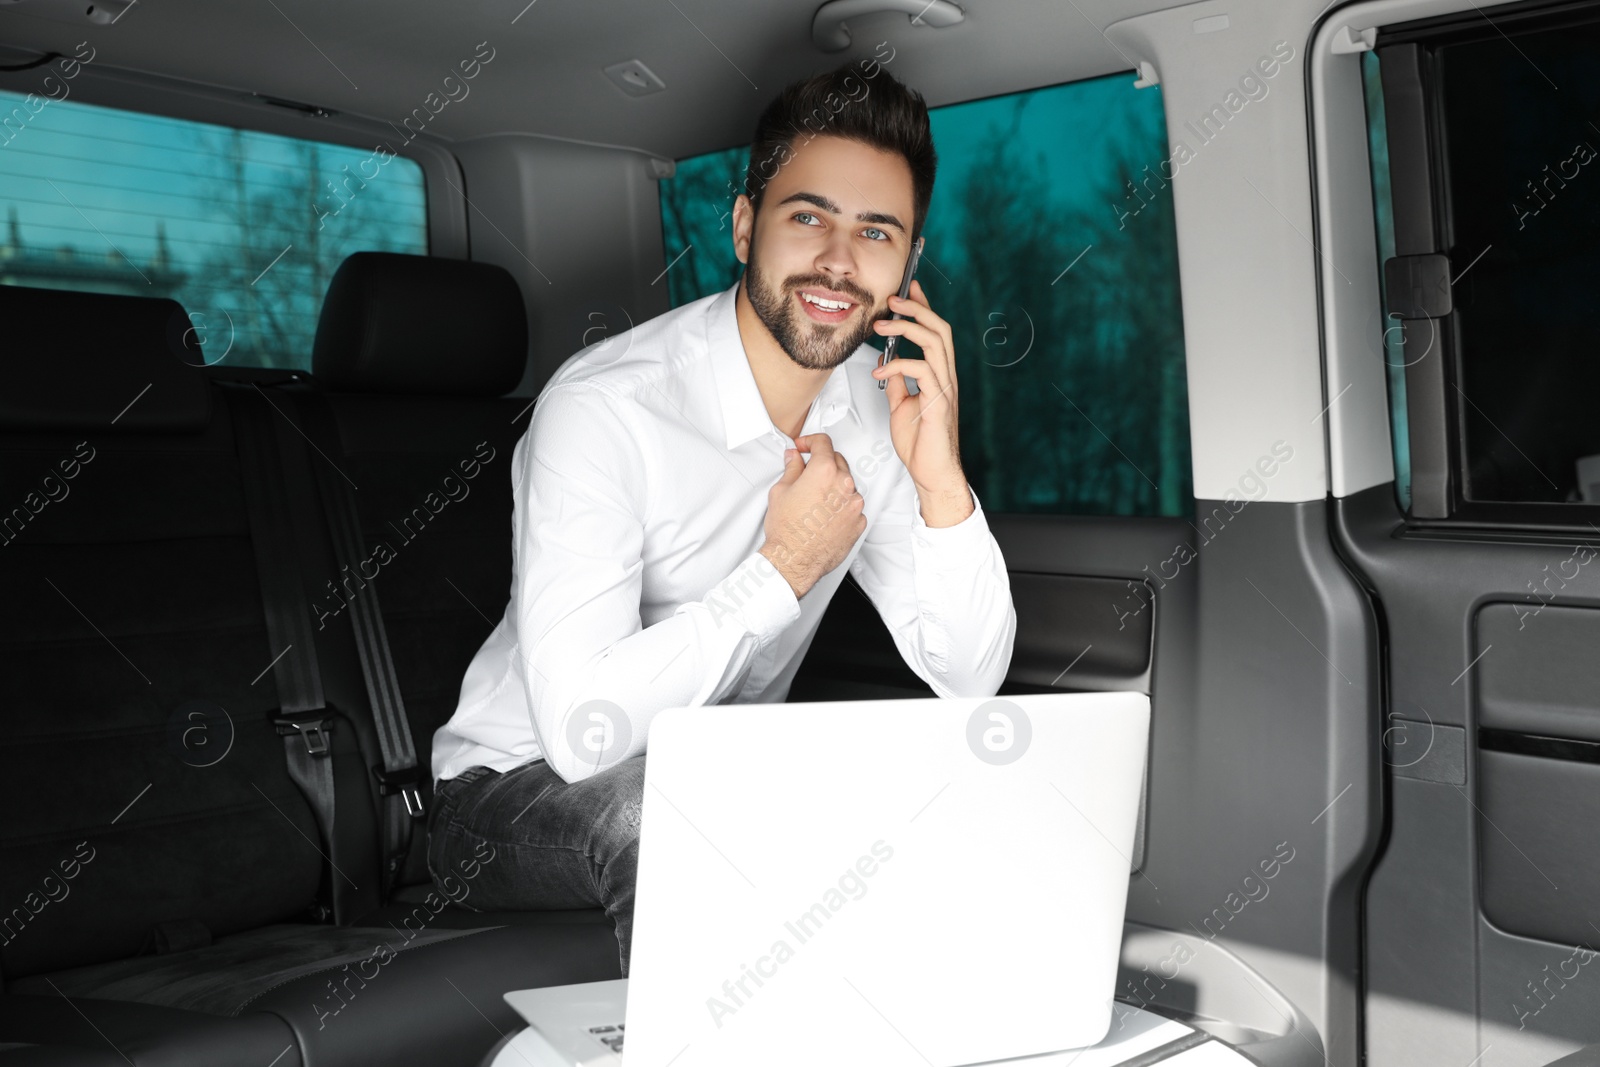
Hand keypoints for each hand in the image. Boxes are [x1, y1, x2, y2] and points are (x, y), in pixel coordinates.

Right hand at [759, 433, 866, 598]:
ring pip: (847, 485)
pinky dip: (841, 506)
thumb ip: (792, 468)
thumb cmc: (787, 529)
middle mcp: (844, 485)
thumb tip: (794, 457)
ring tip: (815, 501)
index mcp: (824, 471)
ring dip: (834, 486)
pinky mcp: (859, 522)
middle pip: (837, 461)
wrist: (795, 560)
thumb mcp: (781, 491)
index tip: (805, 447)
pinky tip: (825, 516)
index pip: (823, 442)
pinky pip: (852, 506)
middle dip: (822, 463)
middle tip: (807, 474)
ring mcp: (855, 504)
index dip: (810, 441)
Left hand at [870, 278, 971, 522]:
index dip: (924, 307)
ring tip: (881, 326)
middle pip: (940, 329)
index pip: (936, 332)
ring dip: (906, 329)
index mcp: (939, 375)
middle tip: (892, 299)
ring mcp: (945, 389)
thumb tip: (886, 365)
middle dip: (916, 309)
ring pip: (935, 343)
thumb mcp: (901, 407)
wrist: (931, 474)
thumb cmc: (921, 445)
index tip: (908, 288)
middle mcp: (946, 377)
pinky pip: (922, 372)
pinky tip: (880, 373)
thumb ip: (897, 384)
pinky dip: (898, 366)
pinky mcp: (939, 403)